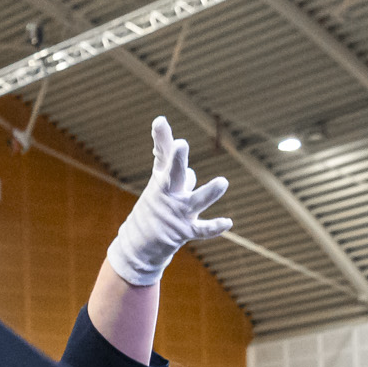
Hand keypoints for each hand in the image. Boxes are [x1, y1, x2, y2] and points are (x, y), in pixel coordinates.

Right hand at [104, 116, 231, 285]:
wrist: (139, 245)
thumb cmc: (152, 210)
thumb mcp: (158, 187)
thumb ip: (172, 169)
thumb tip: (184, 160)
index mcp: (162, 180)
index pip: (162, 155)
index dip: (161, 138)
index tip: (160, 121)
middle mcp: (169, 194)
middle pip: (174, 174)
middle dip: (177, 160)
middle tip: (181, 144)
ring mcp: (177, 212)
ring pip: (195, 200)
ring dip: (209, 193)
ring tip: (223, 182)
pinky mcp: (183, 231)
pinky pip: (201, 229)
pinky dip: (214, 227)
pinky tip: (228, 223)